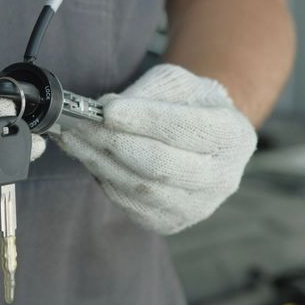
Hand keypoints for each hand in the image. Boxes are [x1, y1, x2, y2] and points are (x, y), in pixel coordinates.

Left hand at [55, 64, 255, 233]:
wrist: (203, 137)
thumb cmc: (188, 104)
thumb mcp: (177, 83)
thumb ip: (145, 92)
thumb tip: (106, 109)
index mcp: (233, 135)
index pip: (182, 129)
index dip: (142, 120)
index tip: (106, 109)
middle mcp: (222, 177)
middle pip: (158, 164)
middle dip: (111, 142)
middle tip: (79, 123)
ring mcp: (198, 206)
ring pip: (138, 187)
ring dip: (98, 161)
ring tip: (72, 137)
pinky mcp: (171, 222)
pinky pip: (128, 203)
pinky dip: (103, 179)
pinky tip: (89, 157)